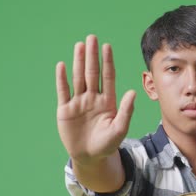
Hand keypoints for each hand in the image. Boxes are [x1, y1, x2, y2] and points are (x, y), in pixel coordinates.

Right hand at [56, 35, 135, 165]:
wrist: (90, 157)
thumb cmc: (107, 144)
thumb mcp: (119, 129)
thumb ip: (126, 111)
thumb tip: (132, 92)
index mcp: (108, 101)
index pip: (108, 77)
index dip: (107, 62)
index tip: (107, 46)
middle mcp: (93, 98)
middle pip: (92, 73)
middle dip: (92, 56)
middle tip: (92, 38)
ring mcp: (79, 102)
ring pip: (78, 78)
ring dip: (79, 62)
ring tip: (80, 46)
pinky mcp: (66, 110)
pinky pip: (64, 92)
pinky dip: (62, 79)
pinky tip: (62, 65)